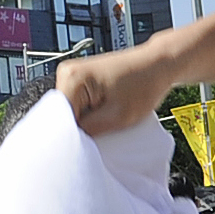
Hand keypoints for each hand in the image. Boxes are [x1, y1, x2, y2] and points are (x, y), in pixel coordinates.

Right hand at [55, 44, 177, 135]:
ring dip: (83, 124)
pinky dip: (87, 116)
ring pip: (68, 113)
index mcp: (71, 77)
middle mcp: (66, 73)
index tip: (85, 148)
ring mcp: (71, 76)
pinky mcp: (79, 82)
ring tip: (104, 124)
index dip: (71, 138)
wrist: (157, 65)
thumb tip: (71, 144)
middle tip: (98, 138)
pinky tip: (102, 118)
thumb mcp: (116, 117)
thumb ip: (88, 132)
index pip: (56, 120)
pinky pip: (76, 107)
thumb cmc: (144, 83)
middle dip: (76, 131)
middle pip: (60, 116)